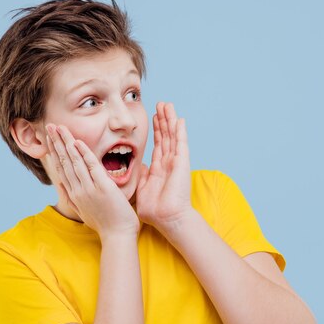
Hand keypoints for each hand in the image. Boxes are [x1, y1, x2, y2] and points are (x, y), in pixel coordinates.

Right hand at [46, 124, 139, 240]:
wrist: (118, 236)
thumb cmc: (106, 225)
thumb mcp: (84, 211)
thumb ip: (75, 198)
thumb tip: (66, 188)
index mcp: (75, 194)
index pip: (61, 168)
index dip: (54, 152)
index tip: (49, 139)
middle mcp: (78, 190)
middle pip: (64, 162)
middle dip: (56, 143)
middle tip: (49, 126)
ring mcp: (89, 188)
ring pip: (74, 161)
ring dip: (65, 143)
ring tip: (58, 128)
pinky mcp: (102, 188)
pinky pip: (91, 167)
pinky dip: (84, 153)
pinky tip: (76, 142)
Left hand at [136, 102, 191, 232]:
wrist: (167, 219)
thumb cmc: (155, 210)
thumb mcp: (143, 189)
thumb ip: (143, 176)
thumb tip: (141, 166)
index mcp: (159, 169)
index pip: (158, 144)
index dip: (156, 130)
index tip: (153, 116)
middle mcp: (169, 163)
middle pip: (166, 136)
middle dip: (163, 120)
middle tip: (161, 104)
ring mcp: (176, 162)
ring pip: (173, 136)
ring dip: (170, 120)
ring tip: (168, 105)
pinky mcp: (182, 164)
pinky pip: (181, 144)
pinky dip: (180, 132)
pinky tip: (180, 120)